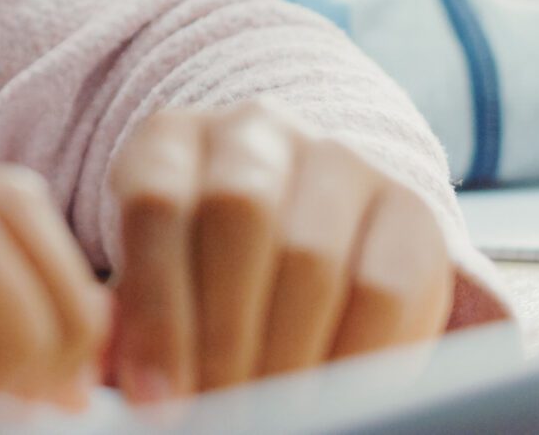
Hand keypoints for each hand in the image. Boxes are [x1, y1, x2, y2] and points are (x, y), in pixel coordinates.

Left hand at [108, 101, 455, 403]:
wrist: (301, 252)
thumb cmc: (201, 283)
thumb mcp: (156, 286)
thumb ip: (134, 321)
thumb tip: (130, 380)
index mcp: (172, 140)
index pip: (158, 202)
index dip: (156, 309)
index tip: (156, 399)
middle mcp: (255, 131)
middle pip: (238, 212)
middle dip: (223, 332)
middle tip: (216, 411)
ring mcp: (338, 160)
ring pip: (312, 253)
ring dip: (284, 354)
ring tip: (267, 412)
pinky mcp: (408, 208)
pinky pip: (383, 288)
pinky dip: (351, 359)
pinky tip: (328, 400)